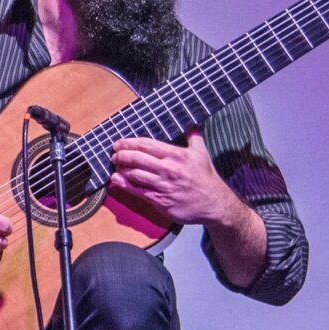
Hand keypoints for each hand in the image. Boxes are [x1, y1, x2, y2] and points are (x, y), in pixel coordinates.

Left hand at [109, 130, 236, 224]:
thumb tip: (191, 125)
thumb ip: (194, 138)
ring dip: (121, 169)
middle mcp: (168, 168)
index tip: (119, 143)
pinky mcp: (160, 200)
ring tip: (115, 166)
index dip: (129, 143)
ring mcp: (163, 185)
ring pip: (135, 174)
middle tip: (114, 154)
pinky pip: (137, 191)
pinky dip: (124, 184)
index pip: (147, 145)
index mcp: (176, 155)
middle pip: (137, 158)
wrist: (213, 204)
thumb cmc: (206, 178)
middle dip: (121, 155)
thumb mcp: (202, 154)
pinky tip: (116, 180)